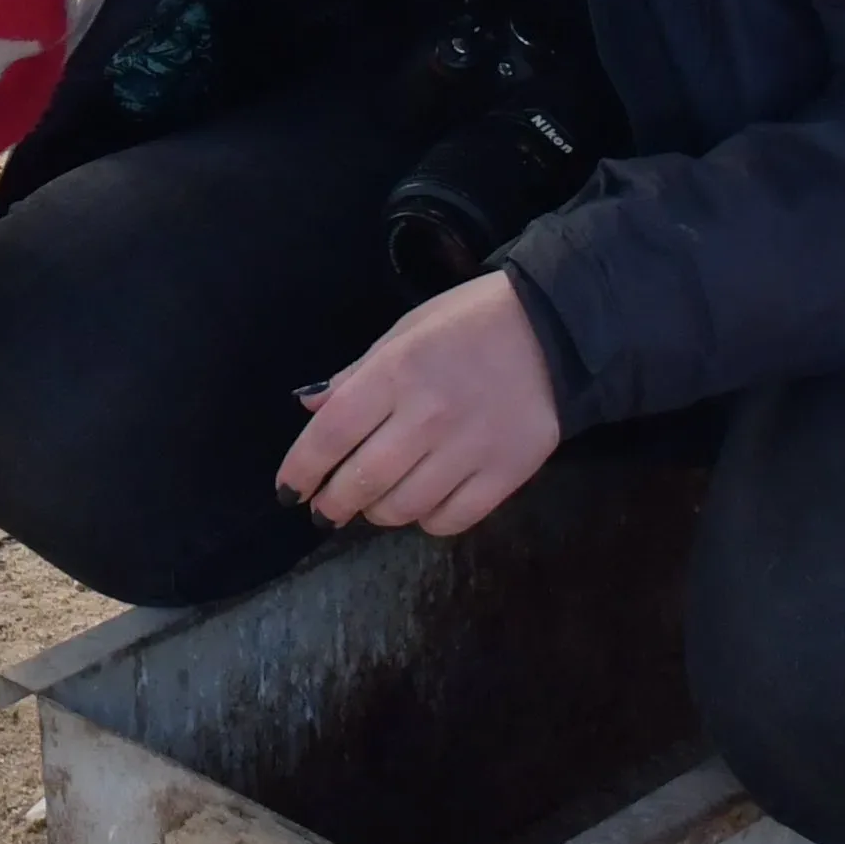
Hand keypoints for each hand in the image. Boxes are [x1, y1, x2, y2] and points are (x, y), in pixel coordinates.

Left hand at [274, 273, 565, 539]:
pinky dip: (426, 520)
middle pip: (361, 481)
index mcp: (395, 372)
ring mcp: (468, 449)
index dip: (301, 470)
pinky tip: (423, 504)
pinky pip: (451, 519)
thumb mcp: (405, 331)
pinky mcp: (506, 474)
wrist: (555, 329)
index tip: (288, 490)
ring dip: (377, 512)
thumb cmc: (469, 323)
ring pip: (402, 507)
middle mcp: (427, 415)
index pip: (330, 435)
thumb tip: (308, 406)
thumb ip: (357, 374)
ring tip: (373, 504)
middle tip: (325, 510)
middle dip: (332, 504)